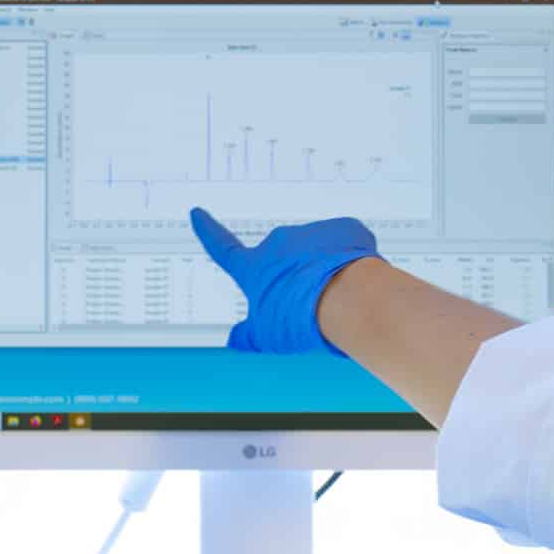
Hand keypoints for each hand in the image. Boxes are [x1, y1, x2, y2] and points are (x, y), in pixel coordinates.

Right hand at [189, 208, 382, 354]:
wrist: (348, 299)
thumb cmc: (302, 317)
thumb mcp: (267, 337)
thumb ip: (248, 336)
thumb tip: (236, 339)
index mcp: (255, 268)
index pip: (223, 248)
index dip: (209, 231)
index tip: (199, 214)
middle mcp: (279, 244)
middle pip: (281, 258)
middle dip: (291, 275)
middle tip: (307, 302)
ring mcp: (310, 233)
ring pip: (314, 251)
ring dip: (321, 268)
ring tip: (335, 296)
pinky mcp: (342, 229)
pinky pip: (344, 242)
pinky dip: (348, 258)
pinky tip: (354, 280)